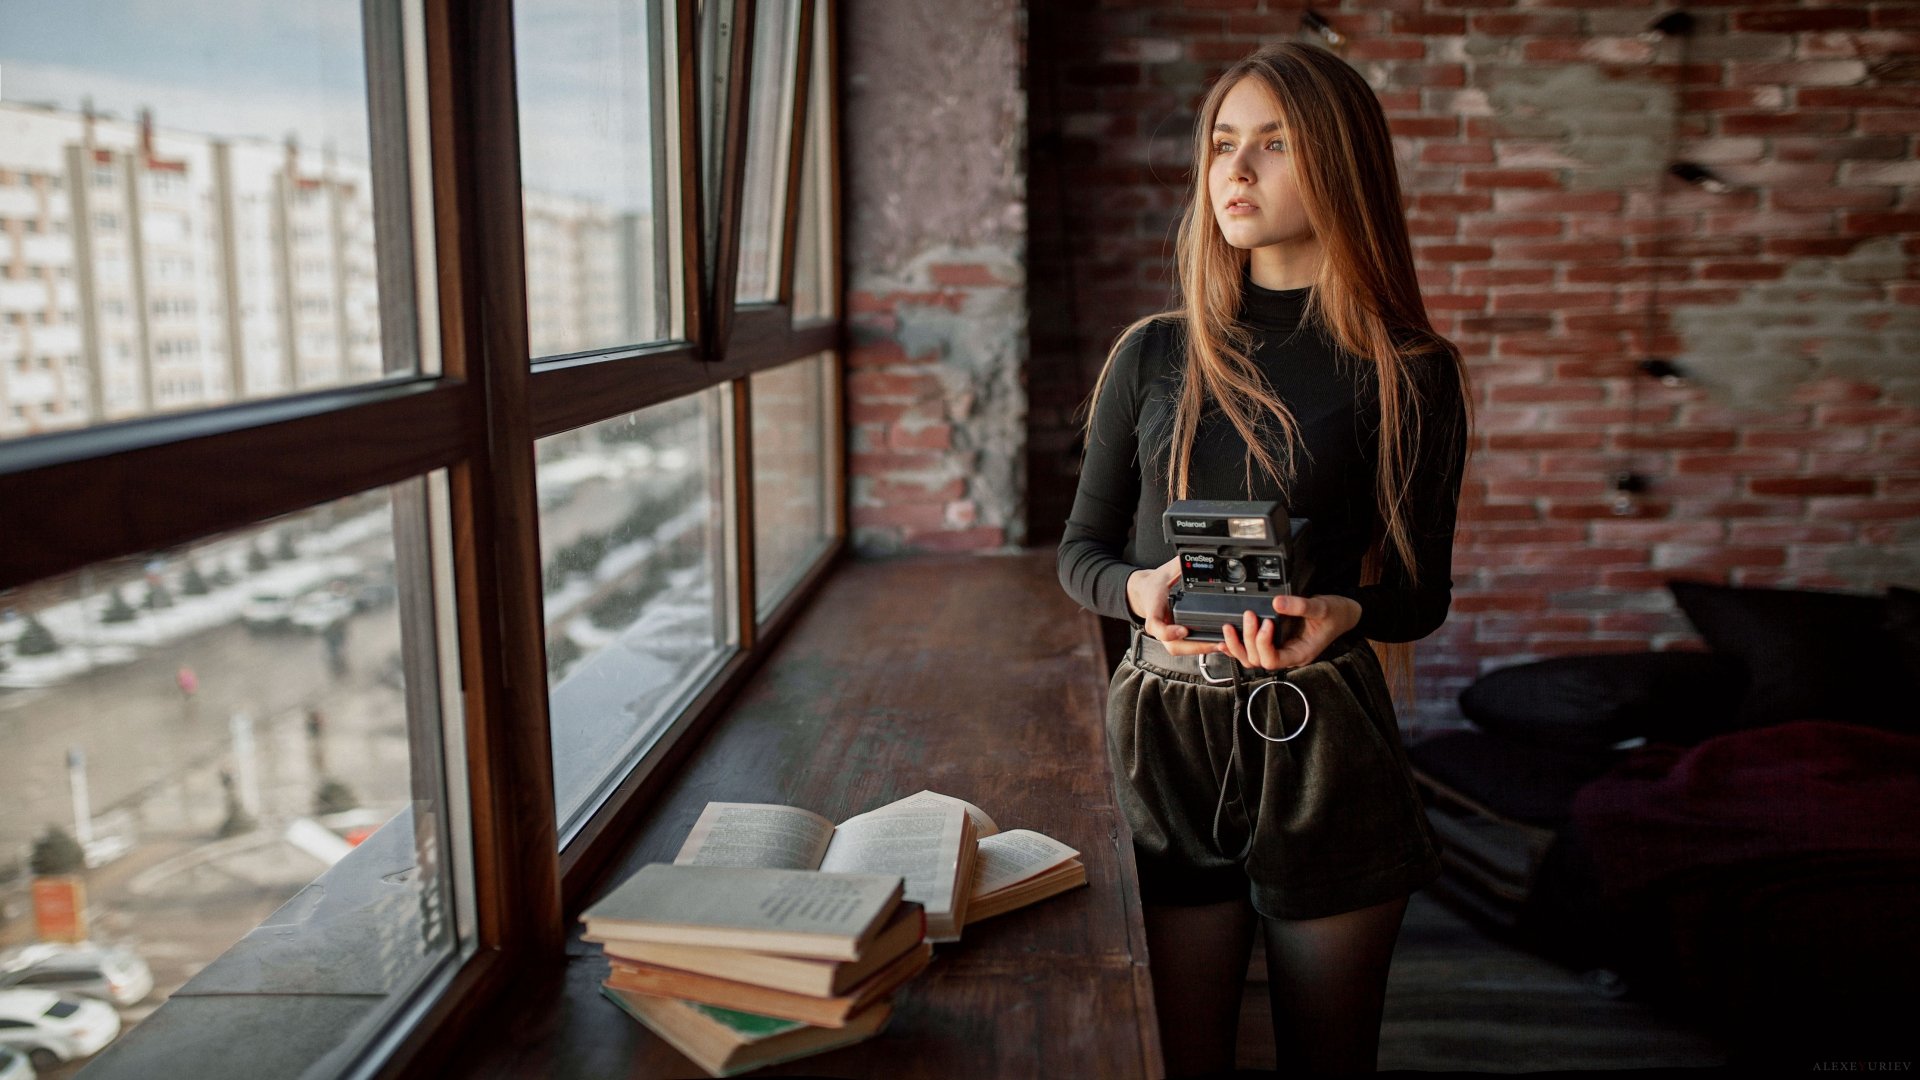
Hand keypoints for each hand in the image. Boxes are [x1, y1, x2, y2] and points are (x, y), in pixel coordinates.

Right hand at [1125, 557, 1216, 656]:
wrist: (1143, 593)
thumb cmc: (1153, 585)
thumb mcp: (1164, 571)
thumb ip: (1178, 565)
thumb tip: (1191, 557)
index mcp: (1154, 609)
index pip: (1155, 625)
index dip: (1168, 632)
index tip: (1184, 630)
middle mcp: (1158, 625)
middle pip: (1172, 645)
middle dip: (1195, 647)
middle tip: (1216, 642)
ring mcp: (1165, 634)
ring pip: (1179, 649)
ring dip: (1200, 649)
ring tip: (1222, 644)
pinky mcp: (1172, 638)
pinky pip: (1185, 647)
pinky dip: (1200, 648)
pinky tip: (1216, 644)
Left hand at [1220, 593, 1362, 670]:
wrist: (1342, 613)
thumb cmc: (1336, 614)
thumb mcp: (1322, 607)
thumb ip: (1300, 606)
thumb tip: (1277, 603)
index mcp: (1299, 653)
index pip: (1273, 660)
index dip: (1263, 644)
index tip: (1266, 623)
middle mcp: (1287, 655)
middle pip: (1257, 660)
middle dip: (1248, 639)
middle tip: (1249, 615)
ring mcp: (1280, 650)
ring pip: (1251, 659)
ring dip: (1237, 645)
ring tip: (1229, 628)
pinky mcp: (1274, 642)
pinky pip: (1251, 650)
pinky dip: (1236, 646)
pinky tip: (1223, 640)